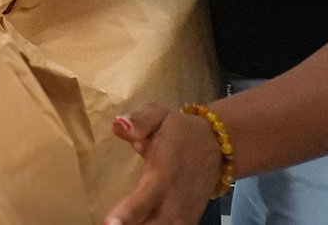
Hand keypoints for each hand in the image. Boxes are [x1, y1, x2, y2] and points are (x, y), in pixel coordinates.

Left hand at [103, 102, 225, 224]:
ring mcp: (183, 213)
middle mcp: (174, 198)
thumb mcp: (159, 115)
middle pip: (153, 224)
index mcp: (164, 172)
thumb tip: (118, 125)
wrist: (217, 146)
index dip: (128, 213)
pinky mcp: (188, 220)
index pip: (146, 197)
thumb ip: (139, 121)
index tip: (110, 223)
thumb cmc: (179, 131)